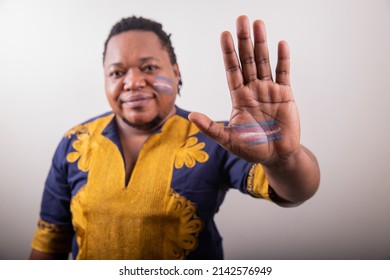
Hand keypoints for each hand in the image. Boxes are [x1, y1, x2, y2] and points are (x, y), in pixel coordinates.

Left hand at [189, 15, 300, 164]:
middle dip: (244, 40)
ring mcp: (269, 90)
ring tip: (258, 24)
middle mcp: (253, 90)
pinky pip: (284, 73)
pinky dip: (283, 59)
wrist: (277, 156)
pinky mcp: (285, 94)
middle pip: (247, 60)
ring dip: (261, 43)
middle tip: (241, 19)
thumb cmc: (252, 149)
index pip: (232, 70)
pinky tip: (280, 44)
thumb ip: (211, 127)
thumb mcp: (228, 139)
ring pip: (264, 62)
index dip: (228, 52)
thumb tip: (191, 116)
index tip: (224, 34)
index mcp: (239, 97)